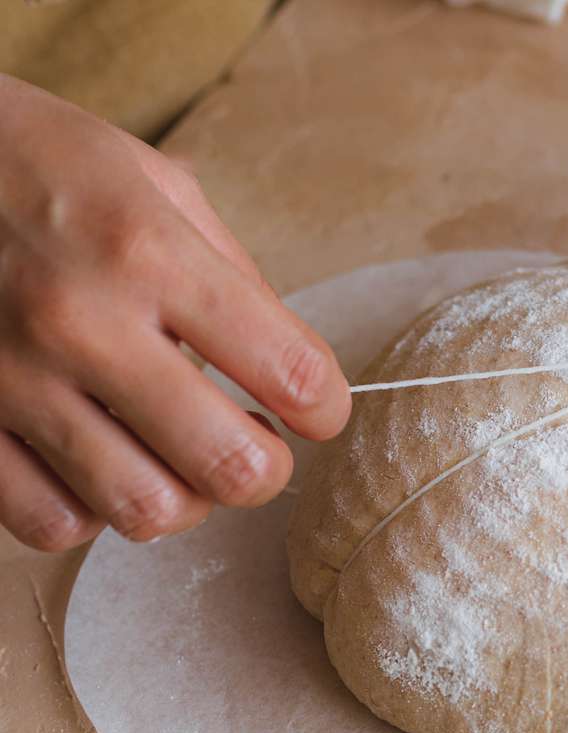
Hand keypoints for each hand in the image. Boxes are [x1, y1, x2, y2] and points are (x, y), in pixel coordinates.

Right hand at [0, 75, 349, 551]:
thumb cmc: (42, 165)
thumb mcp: (155, 184)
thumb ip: (233, 278)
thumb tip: (292, 373)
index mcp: (149, 254)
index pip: (292, 373)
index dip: (327, 409)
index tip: (317, 408)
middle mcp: (82, 323)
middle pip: (229, 466)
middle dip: (267, 470)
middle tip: (257, 444)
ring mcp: (13, 380)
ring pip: (145, 510)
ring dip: (183, 496)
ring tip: (177, 456)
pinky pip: (53, 524)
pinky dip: (93, 511)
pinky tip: (99, 464)